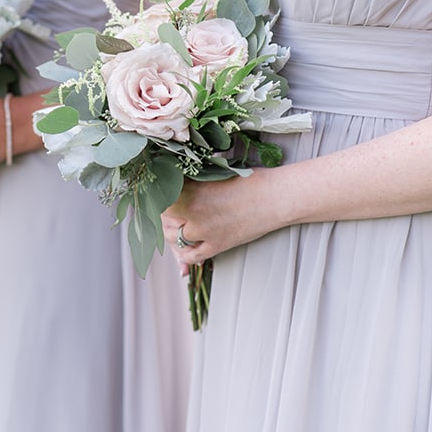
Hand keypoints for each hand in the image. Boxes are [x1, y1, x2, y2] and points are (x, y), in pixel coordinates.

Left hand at [160, 168, 282, 266]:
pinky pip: (191, 256)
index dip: (155, 198)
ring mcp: (204, 231)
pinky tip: (184, 254)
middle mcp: (193, 211)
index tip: (155, 198)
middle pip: (163, 218)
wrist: (276, 197)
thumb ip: (191, 181)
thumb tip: (171, 180)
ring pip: (172, 238)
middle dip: (163, 217)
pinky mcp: (217, 245)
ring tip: (176, 229)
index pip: (159, 197)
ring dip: (171, 234)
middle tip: (167, 214)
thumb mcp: (214, 174)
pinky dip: (184, 257)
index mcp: (190, 189)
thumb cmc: (249, 180)